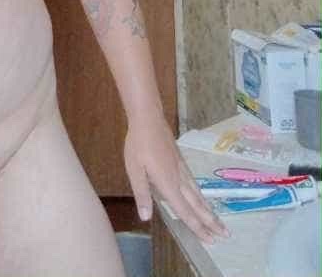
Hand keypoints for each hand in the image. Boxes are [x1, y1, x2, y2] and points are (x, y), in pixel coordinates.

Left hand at [124, 113, 228, 243]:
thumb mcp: (134, 170)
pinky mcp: (180, 161)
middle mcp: (178, 179)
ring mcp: (181, 169)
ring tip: (218, 221)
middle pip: (197, 204)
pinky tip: (200, 196)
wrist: (149, 119)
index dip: (197, 227)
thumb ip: (142, 194)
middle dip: (210, 221)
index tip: (210, 239)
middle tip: (225, 235)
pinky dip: (201, 194)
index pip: (184, 211)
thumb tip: (146, 217)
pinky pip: (193, 182)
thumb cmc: (138, 144)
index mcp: (168, 184)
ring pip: (198, 193)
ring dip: (208, 209)